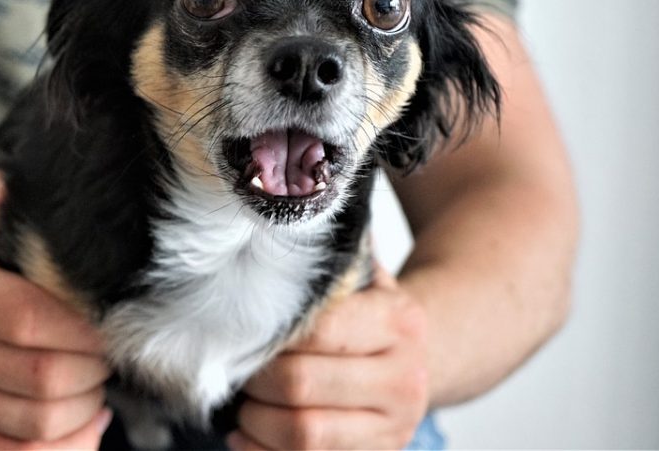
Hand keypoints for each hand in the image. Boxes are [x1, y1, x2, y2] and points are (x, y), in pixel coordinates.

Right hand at [0, 167, 112, 448]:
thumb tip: (13, 192)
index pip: (24, 319)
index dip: (79, 325)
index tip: (110, 316)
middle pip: (40, 378)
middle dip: (94, 365)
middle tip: (111, 344)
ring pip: (38, 423)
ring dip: (87, 403)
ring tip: (99, 374)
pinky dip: (70, 444)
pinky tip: (90, 414)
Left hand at [231, 267, 428, 449]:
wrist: (422, 357)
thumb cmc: (371, 312)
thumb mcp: (362, 276)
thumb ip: (325, 261)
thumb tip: (270, 227)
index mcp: (399, 323)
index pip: (317, 330)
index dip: (269, 335)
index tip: (244, 332)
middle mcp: (405, 379)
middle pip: (301, 384)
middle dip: (254, 379)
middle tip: (236, 368)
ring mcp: (394, 427)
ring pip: (304, 432)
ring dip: (255, 421)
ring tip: (242, 403)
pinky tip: (247, 434)